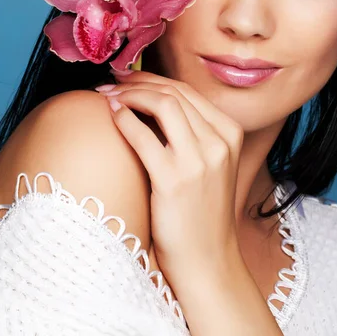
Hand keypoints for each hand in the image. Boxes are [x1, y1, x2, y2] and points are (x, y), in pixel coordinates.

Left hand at [97, 71, 244, 286]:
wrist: (208, 259)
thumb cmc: (202, 210)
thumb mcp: (211, 163)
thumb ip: (194, 132)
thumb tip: (154, 99)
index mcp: (230, 133)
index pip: (188, 91)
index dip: (153, 79)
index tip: (130, 78)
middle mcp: (219, 142)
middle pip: (174, 93)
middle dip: (138, 81)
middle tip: (112, 81)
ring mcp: (199, 160)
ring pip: (162, 104)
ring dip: (129, 94)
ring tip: (106, 96)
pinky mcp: (174, 180)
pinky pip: (143, 135)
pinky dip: (124, 119)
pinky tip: (111, 116)